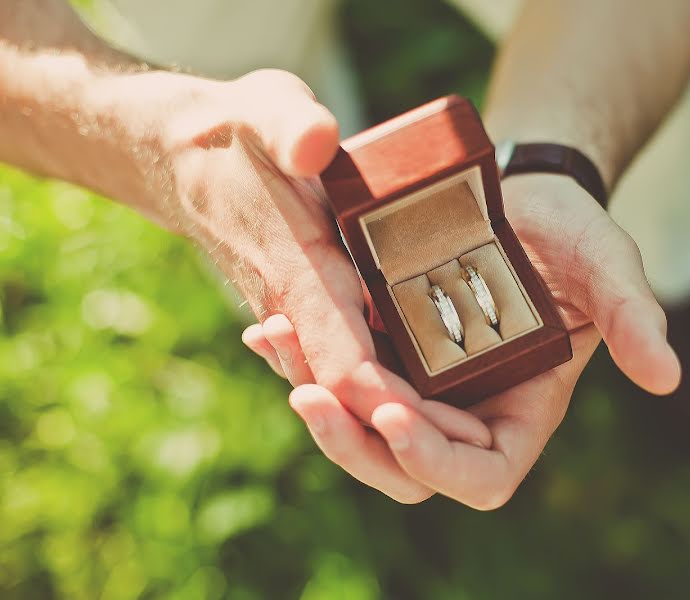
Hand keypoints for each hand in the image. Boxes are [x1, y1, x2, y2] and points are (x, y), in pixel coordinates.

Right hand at [138, 68, 493, 501]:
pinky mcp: (312, 308)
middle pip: (353, 385)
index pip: (340, 355)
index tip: (427, 418)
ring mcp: (303, 314)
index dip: (382, 395)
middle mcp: (298, 307)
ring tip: (467, 426)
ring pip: (352, 379)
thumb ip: (290, 128)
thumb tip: (315, 143)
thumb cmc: (234, 137)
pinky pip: (350, 355)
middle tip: (474, 436)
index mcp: (296, 271)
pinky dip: (385, 377)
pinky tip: (433, 387)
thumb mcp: (264, 113)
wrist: (187, 159)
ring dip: (399, 406)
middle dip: (404, 416)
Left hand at [244, 173, 680, 508]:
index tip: (397, 417)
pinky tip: (265, 326)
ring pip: (357, 425)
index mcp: (519, 413)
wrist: (521, 190)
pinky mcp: (382, 348)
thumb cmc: (570, 230)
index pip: (480, 477)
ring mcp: (418, 384)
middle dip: (355, 442)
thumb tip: (668, 377)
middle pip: (401, 466)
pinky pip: (334, 373)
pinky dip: (299, 356)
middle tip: (310, 395)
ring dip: (316, 400)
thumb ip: (636, 317)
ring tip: (279, 348)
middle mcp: (463, 411)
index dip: (437, 464)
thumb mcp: (607, 264)